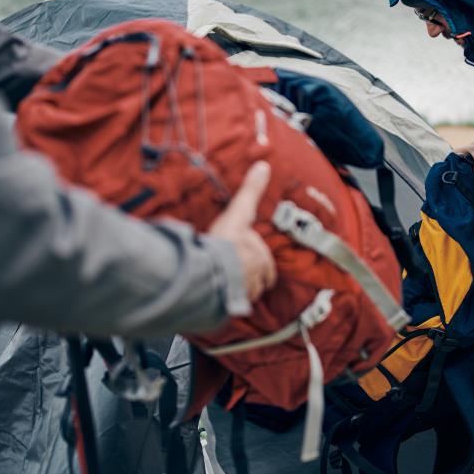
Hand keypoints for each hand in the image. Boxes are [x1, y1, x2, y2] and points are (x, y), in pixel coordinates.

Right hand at [208, 161, 276, 301]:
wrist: (207, 272)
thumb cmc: (225, 243)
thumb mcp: (239, 211)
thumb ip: (251, 190)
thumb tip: (264, 165)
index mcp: (261, 259)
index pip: (265, 262)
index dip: (257, 259)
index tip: (248, 258)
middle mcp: (255, 279)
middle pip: (256, 280)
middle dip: (249, 276)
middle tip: (236, 271)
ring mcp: (241, 294)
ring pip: (244, 293)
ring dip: (237, 289)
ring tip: (225, 285)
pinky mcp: (226, 307)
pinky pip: (228, 305)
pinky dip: (223, 302)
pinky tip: (215, 299)